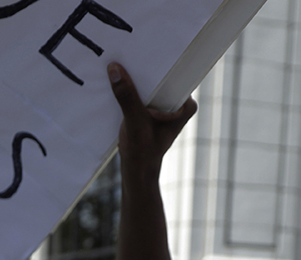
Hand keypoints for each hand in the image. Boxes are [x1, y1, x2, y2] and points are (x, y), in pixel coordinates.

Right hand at [108, 62, 196, 181]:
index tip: (146, 47)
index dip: (161, 61)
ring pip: (152, 84)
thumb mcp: (134, 123)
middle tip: (131, 50)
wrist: (137, 171)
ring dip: (137, 77)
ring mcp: (166, 106)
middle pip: (163, 77)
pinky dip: (133, 88)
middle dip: (147, 68)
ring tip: (123, 61)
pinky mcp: (152, 109)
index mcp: (185, 105)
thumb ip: (127, 97)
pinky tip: (119, 77)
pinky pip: (143, 92)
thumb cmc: (142, 152)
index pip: (175, 74)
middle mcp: (179, 103)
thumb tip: (115, 68)